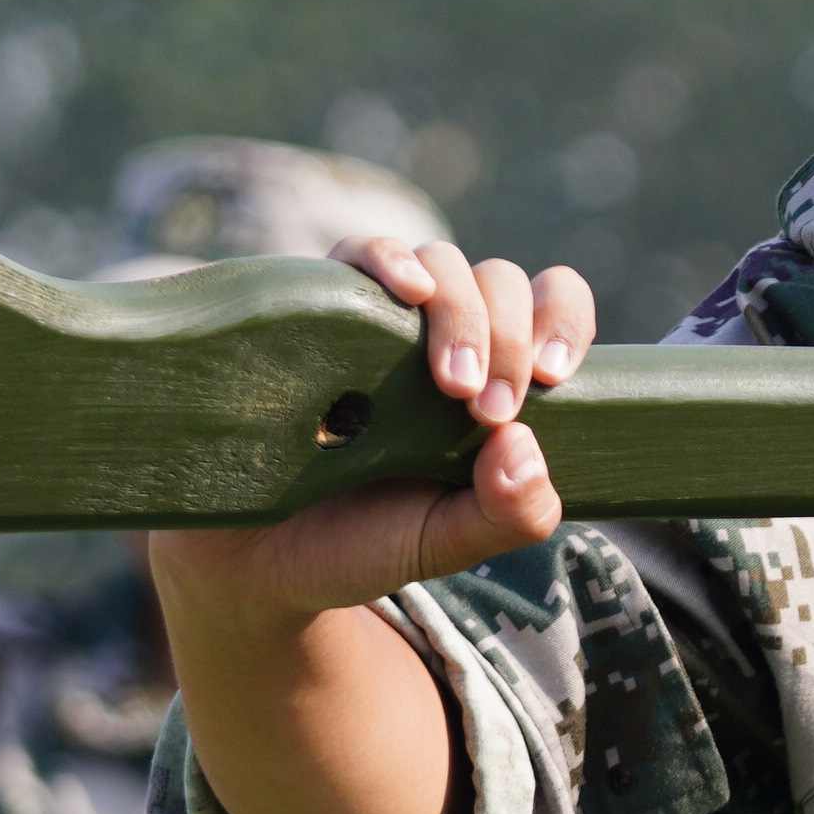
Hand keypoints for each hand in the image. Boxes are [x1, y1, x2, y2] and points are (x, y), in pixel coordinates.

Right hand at [143, 239, 595, 634]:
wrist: (250, 560)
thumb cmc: (358, 543)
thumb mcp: (446, 542)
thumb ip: (509, 514)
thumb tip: (527, 447)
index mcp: (491, 377)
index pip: (550, 306)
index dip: (564, 321)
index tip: (554, 378)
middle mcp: (439, 335)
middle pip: (499, 281)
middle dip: (508, 339)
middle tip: (487, 410)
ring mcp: (376, 317)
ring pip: (442, 261)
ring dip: (461, 311)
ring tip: (450, 382)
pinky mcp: (314, 310)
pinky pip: (358, 253)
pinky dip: (389, 258)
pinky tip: (408, 288)